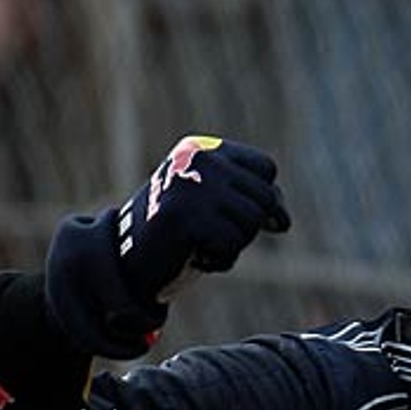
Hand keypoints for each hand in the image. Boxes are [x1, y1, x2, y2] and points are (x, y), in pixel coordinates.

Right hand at [117, 136, 289, 301]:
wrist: (127, 258)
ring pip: (251, 222)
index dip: (268, 198)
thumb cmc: (179, 233)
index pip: (265, 168)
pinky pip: (231, 244)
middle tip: (220, 238)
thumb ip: (249, 200)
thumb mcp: (215, 206)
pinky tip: (197, 256)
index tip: (264, 222)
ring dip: (234, 244)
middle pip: (264, 198)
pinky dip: (221, 260)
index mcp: (205, 149)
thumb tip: (283, 219)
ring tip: (204, 245)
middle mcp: (198, 160)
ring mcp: (190, 186)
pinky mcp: (183, 216)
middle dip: (250, 227)